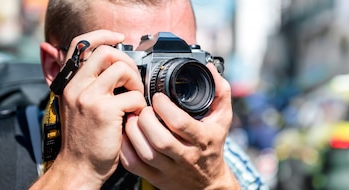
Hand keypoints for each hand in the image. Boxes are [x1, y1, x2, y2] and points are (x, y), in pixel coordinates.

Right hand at [31, 30, 146, 188]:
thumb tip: (115, 68)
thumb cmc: (85, 140)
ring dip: (135, 83)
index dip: (103, 35)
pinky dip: (139, 105)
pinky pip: (133, 95)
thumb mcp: (80, 107)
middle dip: (127, 62)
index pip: (81, 44)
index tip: (119, 38)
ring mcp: (89, 97)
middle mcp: (76, 86)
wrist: (78, 167)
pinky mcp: (104, 110)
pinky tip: (134, 116)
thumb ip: (91, 86)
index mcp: (70, 83)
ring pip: (122, 69)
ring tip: (134, 99)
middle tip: (132, 81)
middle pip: (107, 52)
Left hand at [120, 64, 238, 188]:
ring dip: (133, 131)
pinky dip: (125, 148)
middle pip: (160, 140)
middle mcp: (186, 156)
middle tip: (142, 107)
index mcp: (203, 139)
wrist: (207, 182)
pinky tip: (127, 134)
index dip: (165, 108)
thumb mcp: (222, 118)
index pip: (181, 124)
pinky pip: (133, 164)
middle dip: (146, 119)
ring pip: (145, 152)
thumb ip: (219, 91)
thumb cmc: (212, 144)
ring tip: (132, 118)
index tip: (158, 97)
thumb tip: (208, 68)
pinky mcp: (155, 177)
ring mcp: (169, 169)